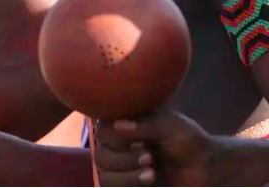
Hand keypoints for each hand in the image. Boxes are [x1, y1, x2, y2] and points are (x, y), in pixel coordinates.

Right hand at [95, 111, 219, 186]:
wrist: (206, 168)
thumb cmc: (187, 139)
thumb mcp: (169, 124)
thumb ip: (144, 124)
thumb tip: (117, 124)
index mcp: (123, 123)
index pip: (102, 129)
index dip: (116, 137)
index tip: (141, 140)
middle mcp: (117, 145)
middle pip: (99, 154)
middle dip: (124, 158)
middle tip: (149, 157)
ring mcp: (120, 168)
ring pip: (103, 174)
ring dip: (126, 175)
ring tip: (152, 173)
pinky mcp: (126, 185)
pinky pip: (109, 187)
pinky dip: (127, 185)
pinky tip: (149, 181)